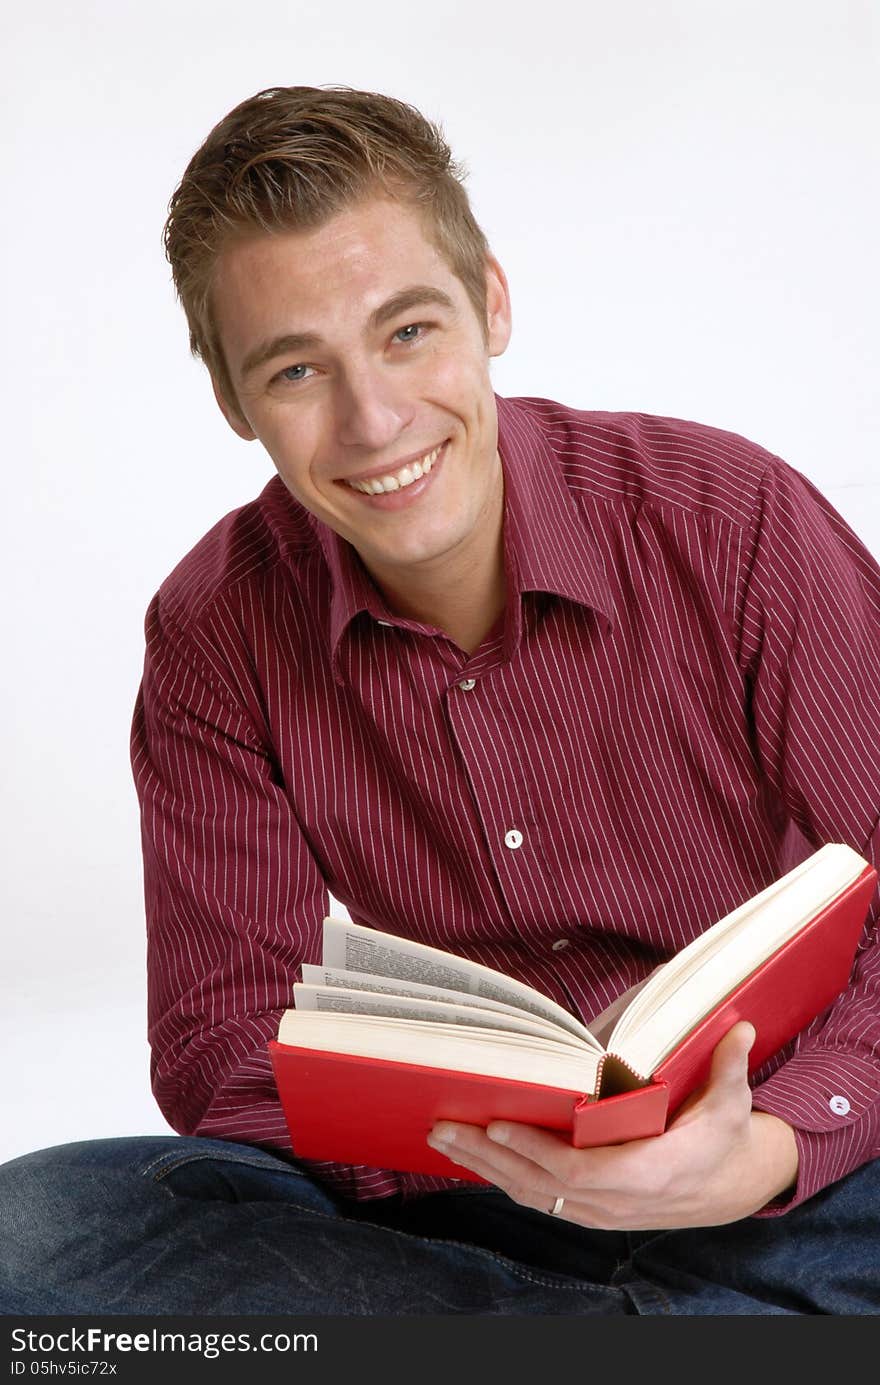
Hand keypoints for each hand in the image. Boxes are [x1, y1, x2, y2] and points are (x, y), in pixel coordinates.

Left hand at [426, 1021, 798, 1228]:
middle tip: (442, 1128)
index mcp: (649, 1174)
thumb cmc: (725, 1137)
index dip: (534, 1151)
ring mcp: (602, 1213)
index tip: (496, 1123)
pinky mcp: (592, 1212)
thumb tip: (741, 1029)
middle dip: (487, 1156)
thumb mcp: (734, 1104)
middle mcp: (619, 1202)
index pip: (578, 1172)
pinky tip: (473, 1157)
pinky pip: (539, 1199)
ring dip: (483, 1167)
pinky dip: (502, 1177)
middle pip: (539, 1186)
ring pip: (531, 1195)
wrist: (733, 1186)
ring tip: (442, 1138)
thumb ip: (731, 1068)